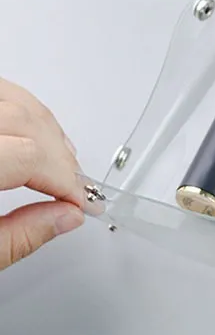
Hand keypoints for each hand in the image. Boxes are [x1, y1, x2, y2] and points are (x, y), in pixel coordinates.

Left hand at [0, 78, 84, 269]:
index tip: (82, 202)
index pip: (29, 157)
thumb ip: (19, 236)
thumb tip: (65, 218)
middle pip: (24, 123)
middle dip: (60, 157)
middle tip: (76, 187)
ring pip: (12, 98)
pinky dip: (22, 108)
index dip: (65, 181)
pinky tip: (33, 131)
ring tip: (61, 161)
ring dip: (45, 128)